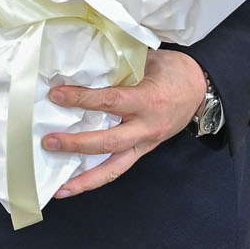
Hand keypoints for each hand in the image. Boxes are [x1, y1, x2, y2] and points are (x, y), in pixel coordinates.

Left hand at [40, 50, 208, 197]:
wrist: (200, 89)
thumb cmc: (172, 71)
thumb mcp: (148, 60)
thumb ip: (119, 66)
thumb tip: (84, 64)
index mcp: (148, 100)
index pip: (110, 102)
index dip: (82, 99)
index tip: (57, 95)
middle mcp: (146, 127)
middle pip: (108, 141)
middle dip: (77, 144)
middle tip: (49, 141)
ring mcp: (145, 143)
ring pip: (114, 167)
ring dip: (85, 179)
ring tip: (61, 188)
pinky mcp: (142, 150)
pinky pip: (118, 168)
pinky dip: (96, 179)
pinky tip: (75, 184)